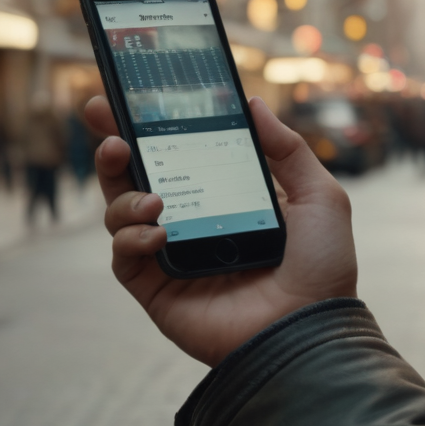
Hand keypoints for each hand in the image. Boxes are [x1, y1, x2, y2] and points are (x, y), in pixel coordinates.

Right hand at [85, 95, 357, 366]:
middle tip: (102, 117)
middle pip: (136, 176)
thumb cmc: (322, 269)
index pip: (178, 153)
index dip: (149, 126)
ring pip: (119, 212)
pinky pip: (123, 256)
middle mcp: (191, 223)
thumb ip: (287, 149)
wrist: (310, 329)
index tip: (128, 95)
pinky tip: (157, 234)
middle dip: (113, 144)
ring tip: (152, 198)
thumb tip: (252, 104)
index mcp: (224, 197)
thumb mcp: (319, 197)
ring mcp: (170, 256)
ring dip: (122, 194)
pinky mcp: (156, 289)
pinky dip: (130, 238)